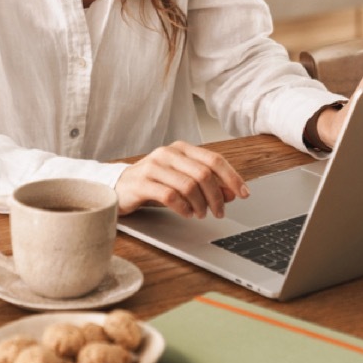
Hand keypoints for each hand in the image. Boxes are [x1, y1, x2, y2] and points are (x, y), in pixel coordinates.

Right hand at [115, 140, 248, 218]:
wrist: (119, 186)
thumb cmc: (154, 183)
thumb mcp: (183, 181)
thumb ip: (207, 185)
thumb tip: (232, 193)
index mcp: (181, 149)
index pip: (214, 159)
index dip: (232, 177)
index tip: (244, 193)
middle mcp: (168, 153)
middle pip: (203, 173)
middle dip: (216, 196)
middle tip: (220, 211)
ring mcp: (153, 166)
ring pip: (188, 185)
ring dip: (200, 204)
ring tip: (201, 214)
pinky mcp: (142, 182)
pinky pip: (170, 196)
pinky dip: (183, 208)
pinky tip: (186, 213)